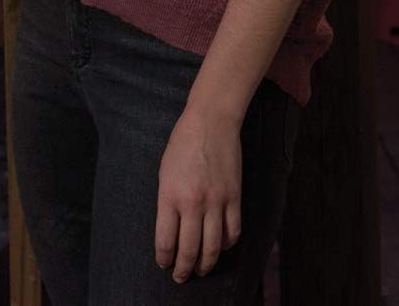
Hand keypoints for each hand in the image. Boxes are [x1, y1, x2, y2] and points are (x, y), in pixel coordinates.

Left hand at [154, 105, 242, 282]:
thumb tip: (171, 231)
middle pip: (189, 250)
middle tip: (181, 277)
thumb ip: (167, 202)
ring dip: (205, 264)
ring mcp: (216, 201)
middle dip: (183, 269)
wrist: (211, 121)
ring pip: (212, 247)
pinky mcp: (234, 197)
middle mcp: (193, 203)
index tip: (164, 264)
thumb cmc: (183, 144)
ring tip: (200, 269)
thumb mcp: (165, 172)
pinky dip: (226, 245)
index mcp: (170, 195)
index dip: (164, 258)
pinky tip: (220, 247)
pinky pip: (233, 232)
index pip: (165, 241)